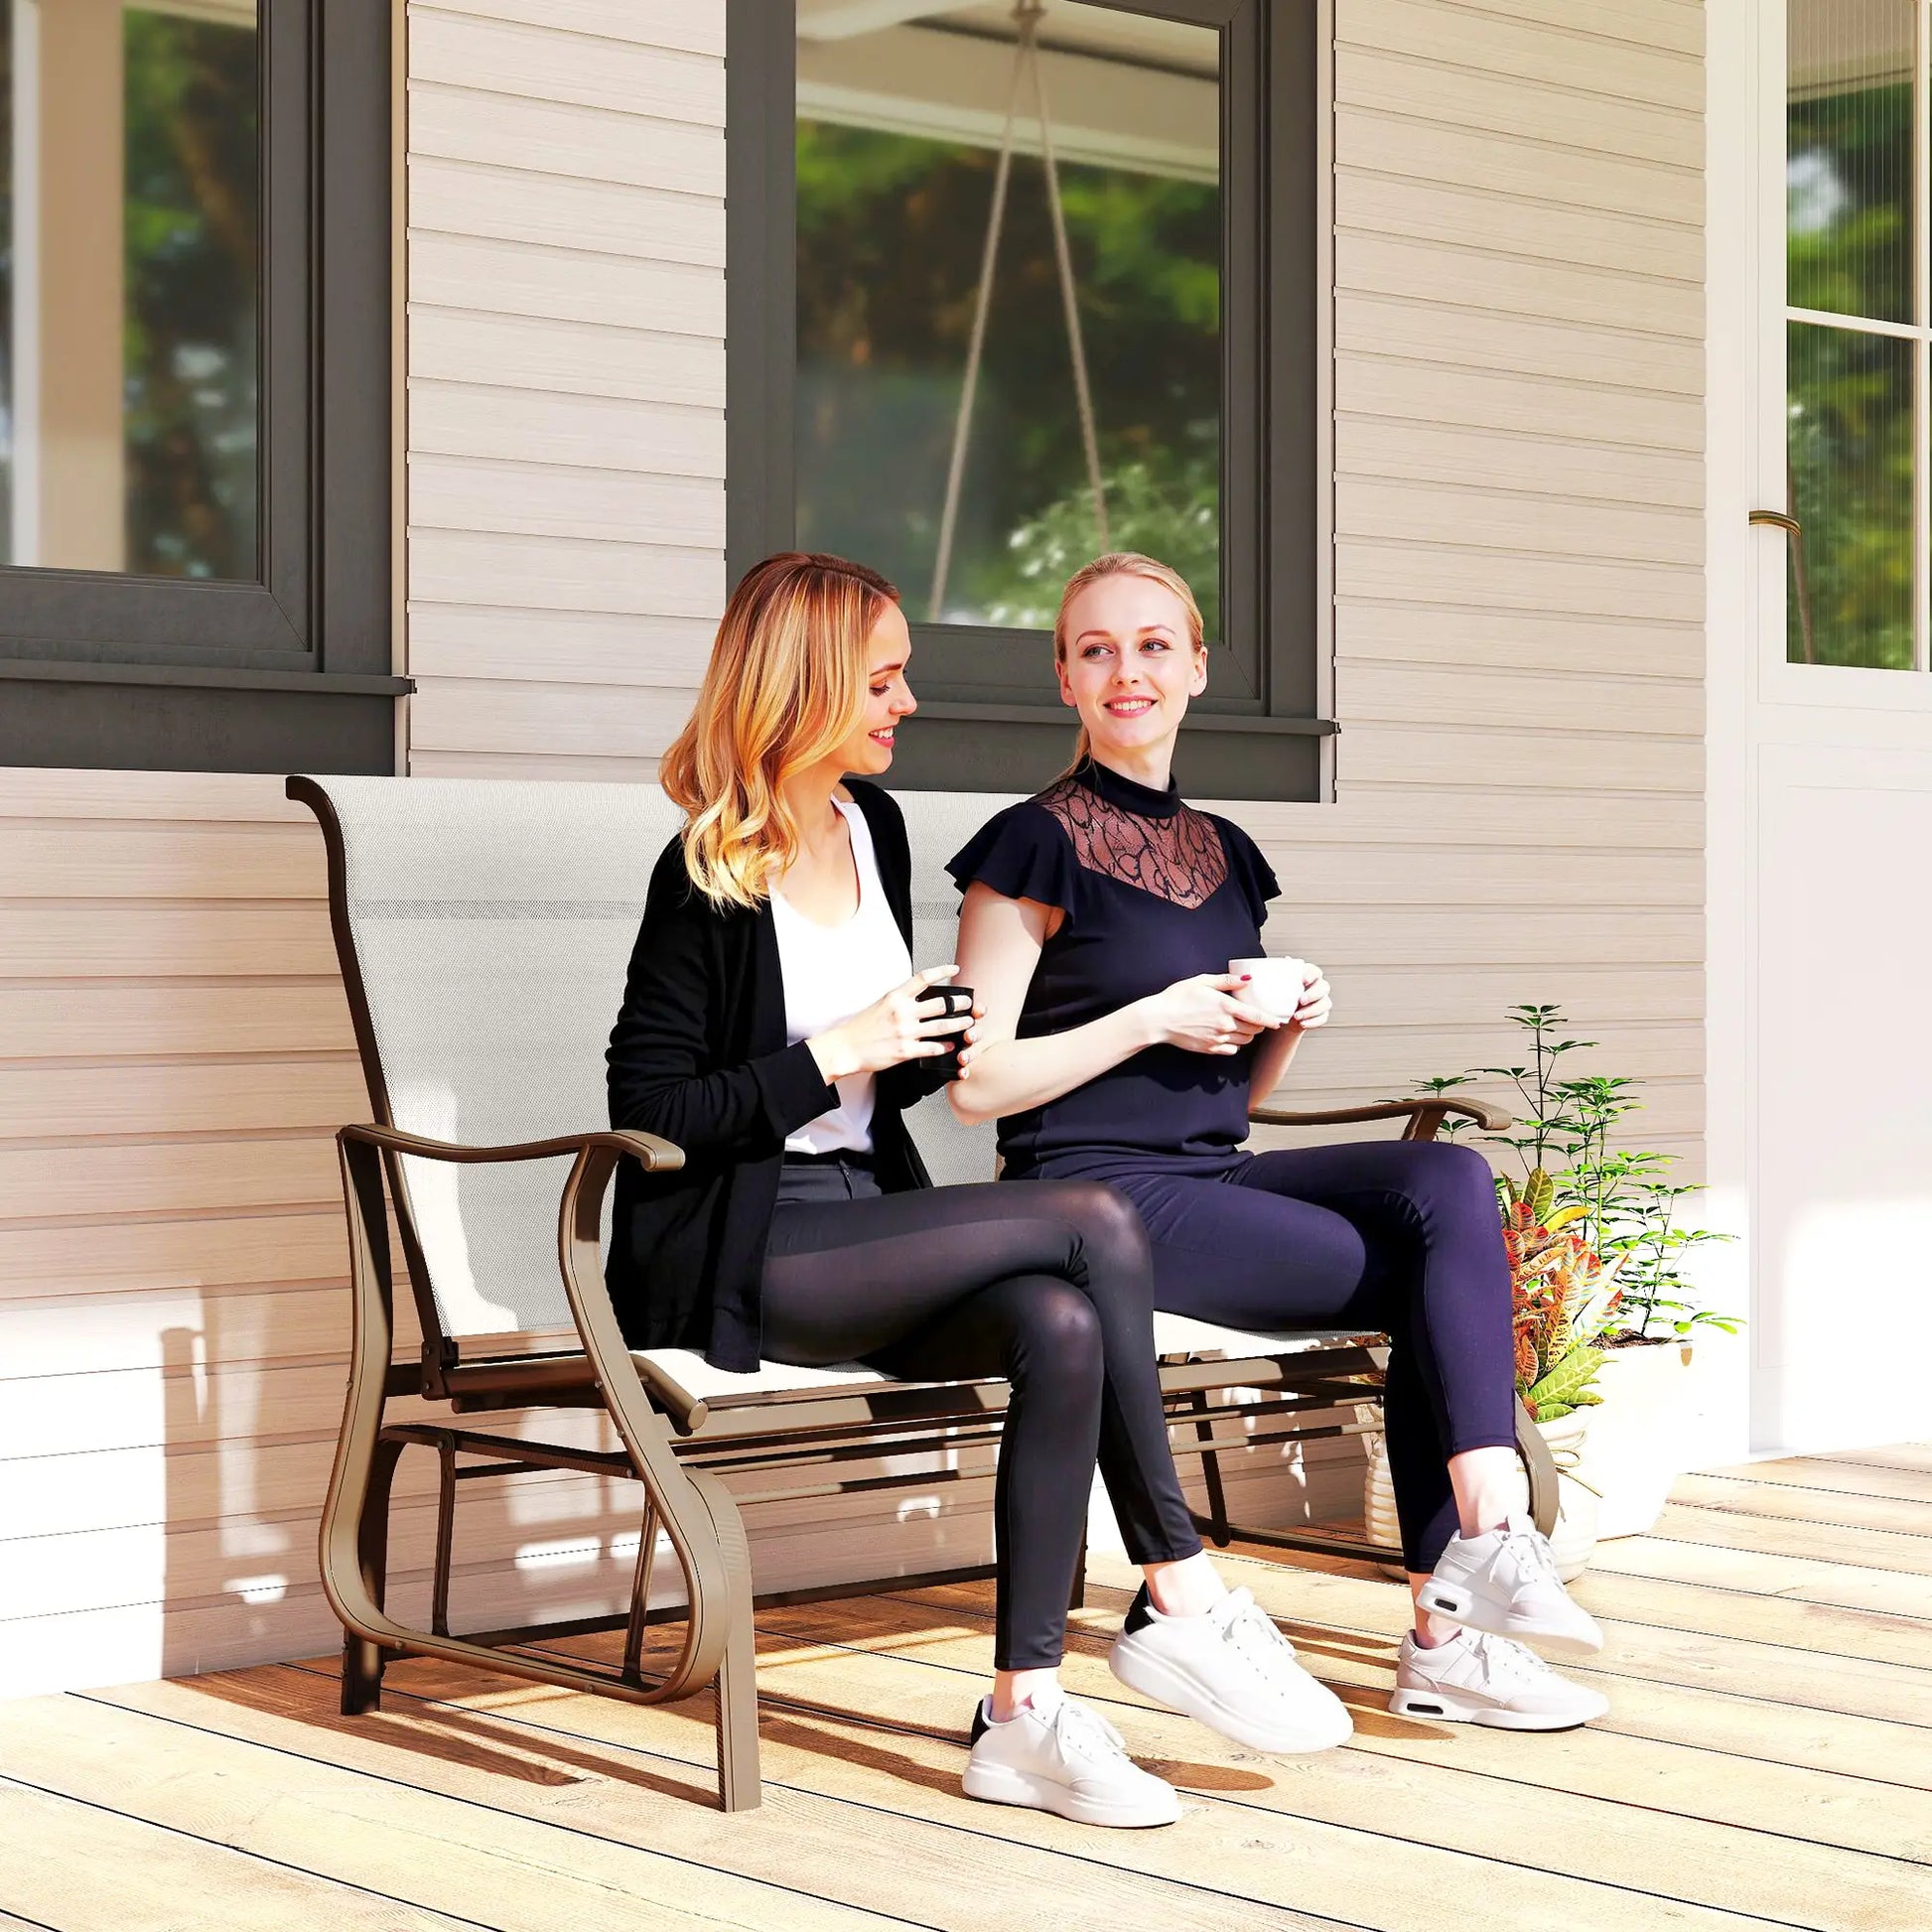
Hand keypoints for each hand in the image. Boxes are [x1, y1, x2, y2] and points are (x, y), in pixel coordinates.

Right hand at [808, 967, 974, 1082]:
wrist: (845, 1048)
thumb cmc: (860, 1028)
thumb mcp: (880, 1004)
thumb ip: (900, 1000)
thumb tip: (919, 997)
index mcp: (895, 997)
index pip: (924, 978)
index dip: (943, 971)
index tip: (955, 969)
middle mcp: (902, 1012)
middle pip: (941, 1003)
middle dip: (960, 1003)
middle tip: (969, 1003)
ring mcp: (905, 1032)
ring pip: (942, 1026)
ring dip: (959, 1024)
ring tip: (969, 1023)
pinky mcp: (905, 1051)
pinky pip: (932, 1048)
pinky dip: (945, 1047)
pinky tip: (951, 1046)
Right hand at [1140, 973, 1275, 1055]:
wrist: (1158, 1019)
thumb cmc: (1177, 997)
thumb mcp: (1202, 981)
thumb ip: (1226, 981)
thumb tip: (1247, 980)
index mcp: (1226, 1006)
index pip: (1258, 1016)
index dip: (1271, 1020)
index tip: (1278, 1021)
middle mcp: (1225, 1025)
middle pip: (1253, 1030)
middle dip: (1259, 1026)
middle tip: (1258, 1020)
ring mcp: (1218, 1039)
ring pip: (1244, 1041)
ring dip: (1248, 1035)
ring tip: (1244, 1027)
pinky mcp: (1210, 1049)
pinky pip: (1231, 1050)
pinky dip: (1235, 1045)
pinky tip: (1229, 1037)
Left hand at [1289, 961, 1331, 1030]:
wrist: (1285, 1015)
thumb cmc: (1283, 995)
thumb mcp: (1280, 983)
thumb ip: (1284, 972)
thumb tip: (1286, 960)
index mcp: (1310, 976)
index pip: (1315, 971)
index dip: (1311, 975)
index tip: (1303, 980)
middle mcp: (1319, 987)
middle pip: (1324, 987)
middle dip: (1313, 994)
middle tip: (1301, 1000)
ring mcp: (1323, 1001)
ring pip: (1325, 1004)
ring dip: (1312, 1011)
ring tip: (1297, 1016)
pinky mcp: (1323, 1014)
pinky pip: (1323, 1018)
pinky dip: (1313, 1022)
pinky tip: (1303, 1023)